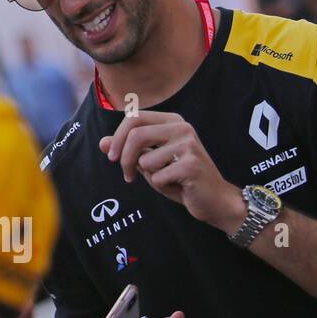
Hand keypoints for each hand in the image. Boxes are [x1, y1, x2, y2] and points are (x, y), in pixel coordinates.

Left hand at [100, 111, 243, 231]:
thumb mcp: (149, 161)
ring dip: (150, 176)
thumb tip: (102, 143)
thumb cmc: (179, 178)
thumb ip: (127, 150)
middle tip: (128, 176)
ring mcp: (189, 145)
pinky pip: (157, 177)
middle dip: (124, 158)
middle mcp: (182, 127)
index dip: (117, 137)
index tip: (111, 157)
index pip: (134, 118)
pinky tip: (179, 186)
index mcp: (172, 121)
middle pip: (136, 135)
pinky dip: (161, 186)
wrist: (214, 200)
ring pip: (146, 160)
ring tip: (168, 179)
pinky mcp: (192, 165)